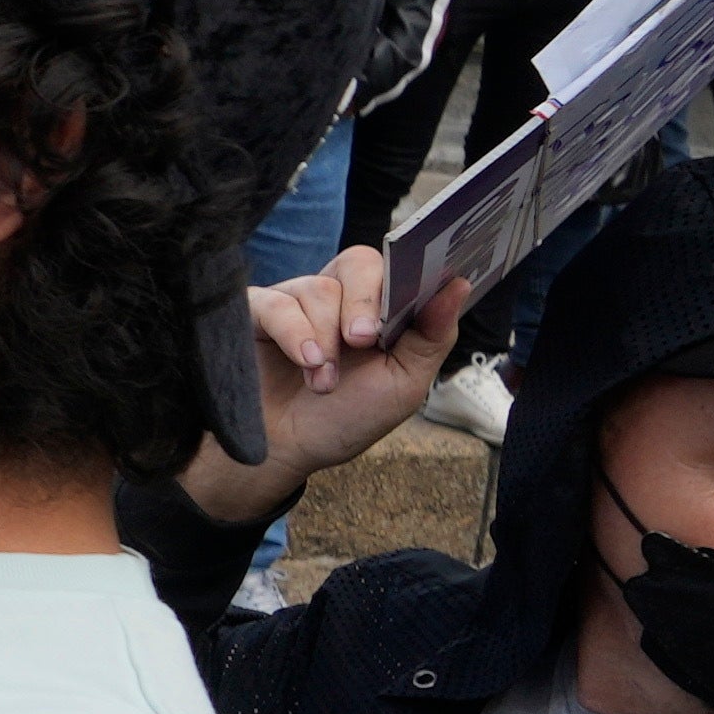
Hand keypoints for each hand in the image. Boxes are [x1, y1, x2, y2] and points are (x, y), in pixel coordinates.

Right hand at [226, 249, 474, 486]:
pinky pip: (274, 303)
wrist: (285, 452)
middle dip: (364, 303)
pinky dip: (292, 332)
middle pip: (358, 262)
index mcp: (378, 309)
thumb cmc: (344, 418)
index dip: (404, 276)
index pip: (396, 266)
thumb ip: (431, 335)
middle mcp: (338, 297)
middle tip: (363, 341)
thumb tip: (458, 284)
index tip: (406, 305)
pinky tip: (305, 361)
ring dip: (326, 339)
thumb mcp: (402, 383)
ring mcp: (295, 301)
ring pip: (318, 288)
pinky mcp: (255, 312)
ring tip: (324, 381)